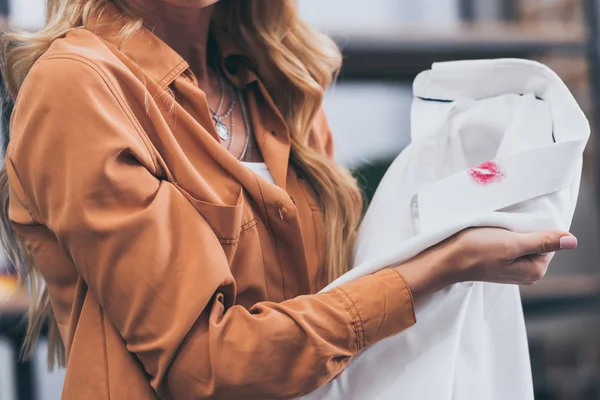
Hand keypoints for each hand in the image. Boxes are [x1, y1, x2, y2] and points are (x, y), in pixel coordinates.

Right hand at [393, 228, 577, 299]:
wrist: (445, 259)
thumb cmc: (475, 250)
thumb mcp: (512, 243)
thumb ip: (542, 242)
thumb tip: (572, 241)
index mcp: (534, 270)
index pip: (550, 241)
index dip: (538, 227)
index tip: (520, 219)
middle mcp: (526, 273)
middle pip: (538, 242)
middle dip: (526, 229)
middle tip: (507, 222)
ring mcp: (511, 269)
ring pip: (523, 243)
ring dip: (514, 231)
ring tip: (498, 226)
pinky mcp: (498, 264)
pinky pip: (510, 246)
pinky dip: (504, 236)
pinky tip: (492, 233)